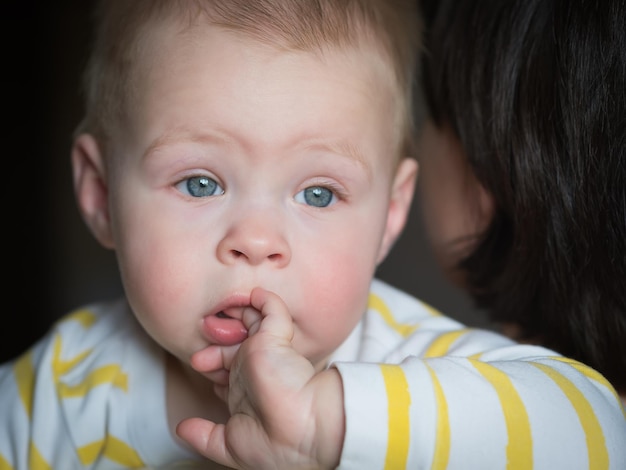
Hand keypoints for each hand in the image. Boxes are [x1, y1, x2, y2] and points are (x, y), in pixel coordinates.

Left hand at [176, 287, 344, 468]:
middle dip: (217, 341)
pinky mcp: (276, 338)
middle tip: (202, 341)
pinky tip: (255, 294)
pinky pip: (272, 310)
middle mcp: (256, 371)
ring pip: (252, 323)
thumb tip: (180, 427)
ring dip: (238, 314)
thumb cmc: (274, 446)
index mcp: (248, 394)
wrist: (303, 433)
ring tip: (222, 309)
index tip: (201, 365)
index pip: (230, 373)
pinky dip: (265, 299)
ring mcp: (267, 352)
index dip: (216, 368)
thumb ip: (204, 435)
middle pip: (235, 346)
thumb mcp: (230, 445)